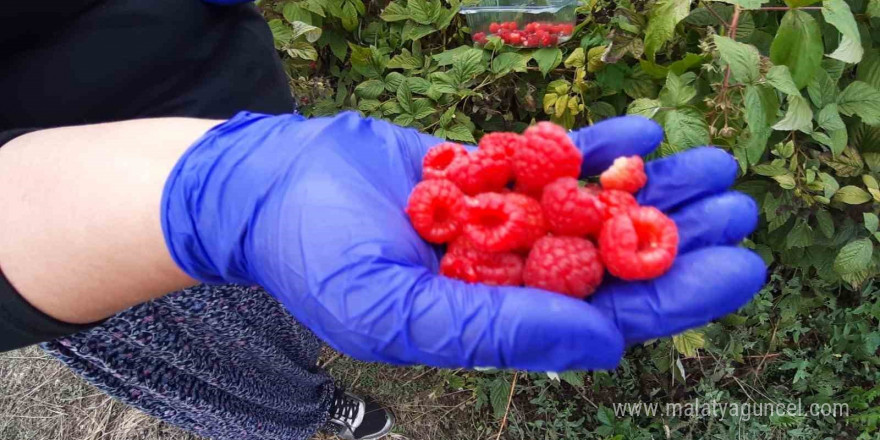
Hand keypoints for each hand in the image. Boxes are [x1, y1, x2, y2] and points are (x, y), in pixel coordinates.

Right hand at [161, 111, 765, 370]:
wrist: (272, 187)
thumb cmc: (319, 261)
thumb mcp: (399, 315)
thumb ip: (498, 332)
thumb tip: (605, 348)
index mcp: (498, 322)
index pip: (605, 316)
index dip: (675, 295)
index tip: (739, 267)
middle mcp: (511, 275)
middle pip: (615, 258)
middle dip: (681, 233)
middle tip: (741, 205)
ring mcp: (504, 219)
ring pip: (595, 205)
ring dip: (654, 184)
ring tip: (714, 164)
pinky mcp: (490, 172)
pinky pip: (554, 159)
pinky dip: (597, 145)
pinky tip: (643, 133)